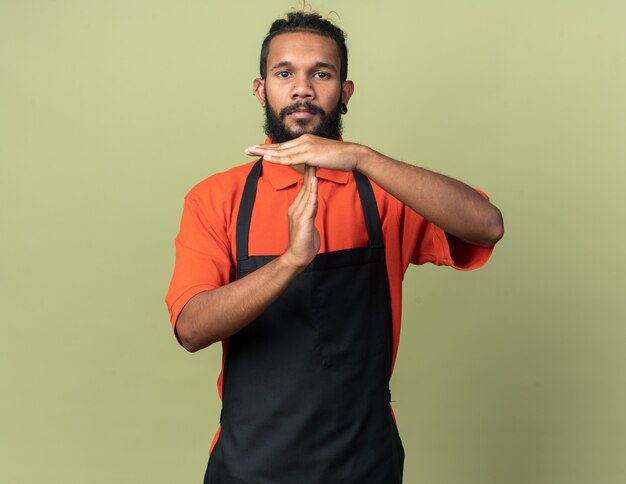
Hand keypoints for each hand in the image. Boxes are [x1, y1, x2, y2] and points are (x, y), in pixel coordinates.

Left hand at [245, 134, 362, 171]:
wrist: (352, 155)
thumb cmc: (339, 158)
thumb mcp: (320, 157)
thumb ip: (309, 159)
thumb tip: (301, 164)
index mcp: (305, 141)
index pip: (283, 146)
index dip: (268, 148)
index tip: (256, 150)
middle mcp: (303, 141)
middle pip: (278, 146)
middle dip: (261, 148)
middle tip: (246, 150)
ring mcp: (306, 146)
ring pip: (281, 151)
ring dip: (264, 152)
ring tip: (251, 152)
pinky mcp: (310, 154)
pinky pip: (290, 158)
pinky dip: (277, 158)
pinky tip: (267, 158)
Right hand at [281, 165, 320, 268]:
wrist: (297, 257)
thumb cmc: (304, 242)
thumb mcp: (307, 222)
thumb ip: (309, 210)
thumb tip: (313, 201)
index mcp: (296, 208)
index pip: (304, 187)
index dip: (309, 173)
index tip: (313, 159)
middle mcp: (295, 208)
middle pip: (304, 186)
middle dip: (309, 170)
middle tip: (313, 154)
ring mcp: (298, 214)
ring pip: (306, 193)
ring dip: (311, 178)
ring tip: (314, 163)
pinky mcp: (302, 221)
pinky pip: (309, 204)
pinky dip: (312, 193)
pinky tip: (314, 184)